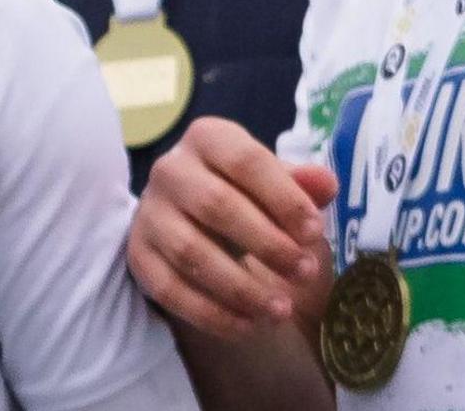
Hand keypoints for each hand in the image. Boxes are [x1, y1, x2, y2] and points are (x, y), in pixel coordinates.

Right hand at [129, 117, 340, 339]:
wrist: (199, 224)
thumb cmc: (249, 198)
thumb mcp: (278, 186)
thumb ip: (303, 186)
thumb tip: (325, 184)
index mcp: (208, 139)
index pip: (245, 161)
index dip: (284, 198)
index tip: (316, 233)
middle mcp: (170, 169)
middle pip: (216, 205)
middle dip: (267, 244)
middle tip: (305, 272)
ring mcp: (150, 213)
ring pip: (191, 252)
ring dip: (241, 287)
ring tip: (281, 310)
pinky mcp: (138, 255)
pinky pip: (170, 290)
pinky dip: (212, 314)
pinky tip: (249, 326)